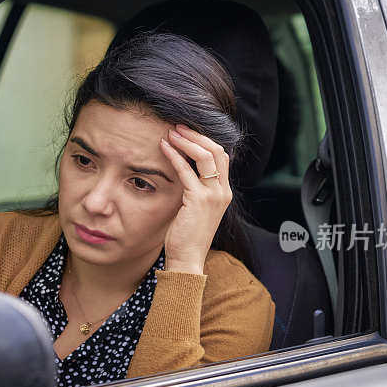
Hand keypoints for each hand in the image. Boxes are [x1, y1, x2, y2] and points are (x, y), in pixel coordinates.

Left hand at [159, 124, 232, 274]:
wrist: (188, 259)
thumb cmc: (186, 235)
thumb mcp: (194, 208)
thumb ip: (194, 189)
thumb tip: (182, 168)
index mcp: (223, 193)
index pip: (221, 157)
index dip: (204, 141)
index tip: (187, 133)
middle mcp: (222, 192)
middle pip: (216, 151)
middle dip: (196, 136)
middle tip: (178, 126)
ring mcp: (213, 196)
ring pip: (205, 156)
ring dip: (186, 141)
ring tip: (170, 133)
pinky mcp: (198, 200)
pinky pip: (186, 171)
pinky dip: (174, 156)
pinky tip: (163, 148)